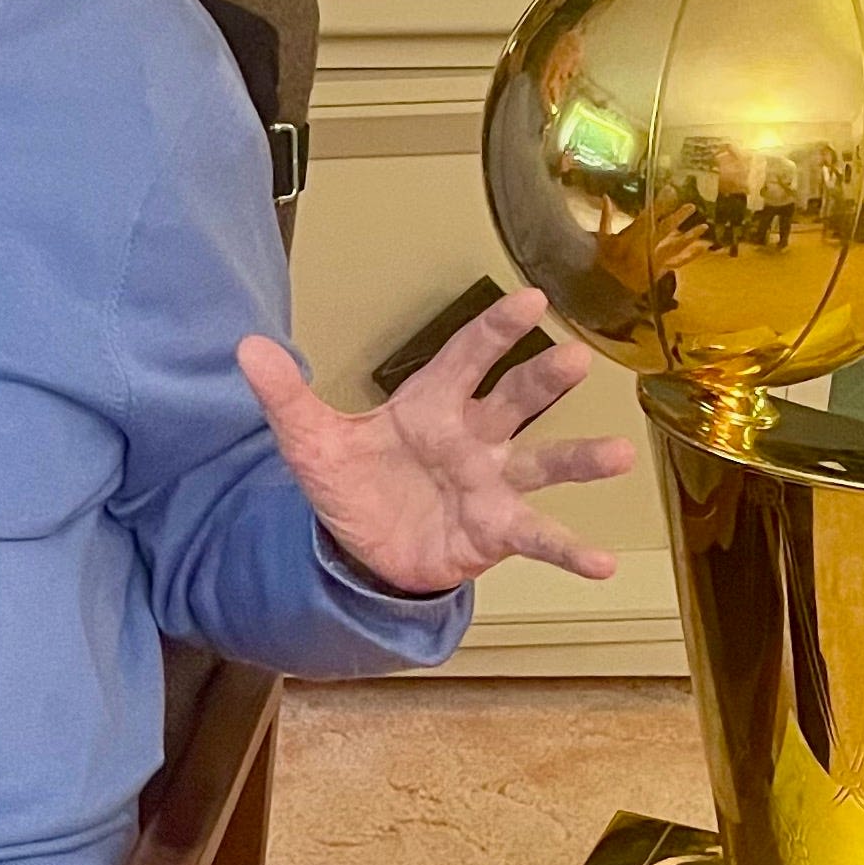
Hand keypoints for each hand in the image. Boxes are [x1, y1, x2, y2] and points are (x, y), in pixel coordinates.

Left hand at [232, 289, 637, 594]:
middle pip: (514, 399)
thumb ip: (284, 396)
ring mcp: (492, 483)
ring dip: (581, 460)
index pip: (465, 357)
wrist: (362, 550)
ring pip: (543, 464)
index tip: (531, 300)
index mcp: (431, 405)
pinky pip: (540, 537)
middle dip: (543, 380)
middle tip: (577, 359)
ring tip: (619, 456)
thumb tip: (244, 346)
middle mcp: (473, 437)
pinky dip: (570, 550)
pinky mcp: (497, 530)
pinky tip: (603, 564)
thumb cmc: (352, 483)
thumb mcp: (310, 441)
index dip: (495, 330)